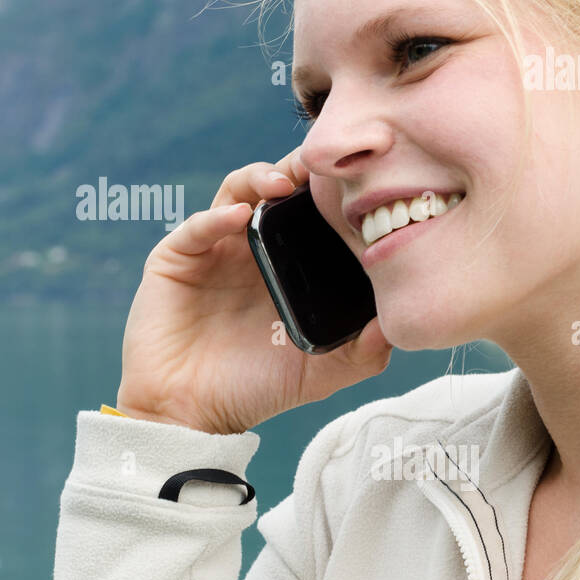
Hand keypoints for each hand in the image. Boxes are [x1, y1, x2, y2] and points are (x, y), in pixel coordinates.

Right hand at [114, 147, 392, 433]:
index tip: (361, 180)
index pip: (312, 210)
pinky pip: (197, 225)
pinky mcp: (176, 258)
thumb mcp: (323, 370)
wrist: (194, 415)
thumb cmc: (257, 389)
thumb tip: (404, 319)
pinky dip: (217, 216)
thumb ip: (366, 349)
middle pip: (276, 188)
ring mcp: (214, 249)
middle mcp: (252, 248)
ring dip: (260, 178)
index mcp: (288, 265)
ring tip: (284, 184)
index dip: (332, 190)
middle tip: (324, 165)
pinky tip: (239, 218)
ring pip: (236, 192)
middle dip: (299, 169)